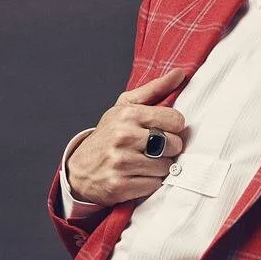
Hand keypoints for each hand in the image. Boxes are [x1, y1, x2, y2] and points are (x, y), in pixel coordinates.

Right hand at [66, 69, 186, 206]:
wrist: (79, 167)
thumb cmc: (110, 133)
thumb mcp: (127, 106)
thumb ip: (156, 89)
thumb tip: (181, 73)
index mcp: (129, 114)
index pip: (176, 120)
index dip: (174, 126)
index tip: (165, 129)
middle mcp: (124, 137)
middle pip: (174, 144)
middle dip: (170, 148)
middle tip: (157, 148)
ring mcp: (121, 162)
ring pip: (166, 166)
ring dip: (161, 167)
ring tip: (147, 162)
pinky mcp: (119, 186)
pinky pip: (154, 185)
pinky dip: (151, 182)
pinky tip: (139, 176)